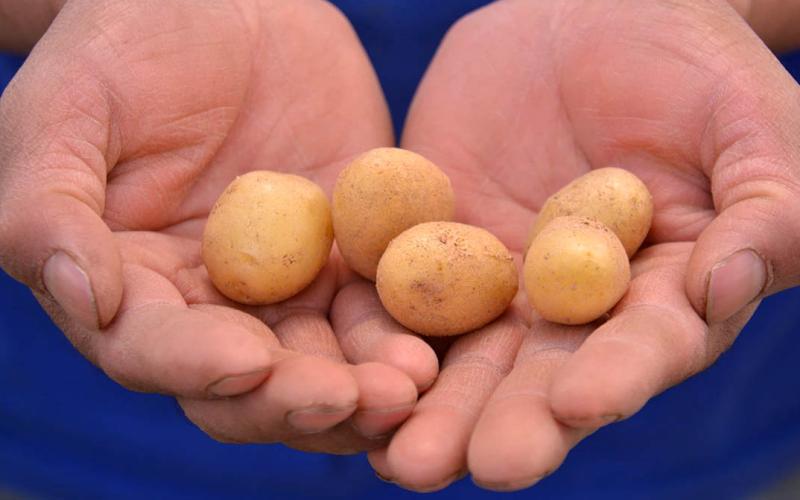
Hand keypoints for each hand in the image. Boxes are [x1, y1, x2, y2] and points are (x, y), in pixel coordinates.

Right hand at [0, 0, 437, 452]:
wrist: (226, 4)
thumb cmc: (125, 47)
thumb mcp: (64, 113)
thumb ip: (49, 209)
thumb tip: (88, 301)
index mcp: (133, 288)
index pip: (157, 351)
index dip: (197, 367)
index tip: (249, 364)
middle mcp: (214, 307)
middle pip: (254, 383)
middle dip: (301, 399)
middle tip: (355, 398)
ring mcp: (290, 288)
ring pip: (329, 360)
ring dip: (370, 383)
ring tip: (413, 382)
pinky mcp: (352, 259)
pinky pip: (384, 305)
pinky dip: (412, 329)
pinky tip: (443, 340)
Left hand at [367, 0, 799, 489]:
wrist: (591, 16)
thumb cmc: (694, 71)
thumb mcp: (755, 133)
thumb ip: (764, 214)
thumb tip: (729, 285)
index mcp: (659, 298)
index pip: (640, 349)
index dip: (615, 377)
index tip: (580, 404)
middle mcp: (572, 312)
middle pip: (540, 379)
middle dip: (512, 423)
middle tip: (483, 467)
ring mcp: (497, 285)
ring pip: (462, 357)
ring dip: (433, 408)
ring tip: (400, 459)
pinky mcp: (433, 248)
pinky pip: (397, 290)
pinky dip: (375, 331)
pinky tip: (352, 373)